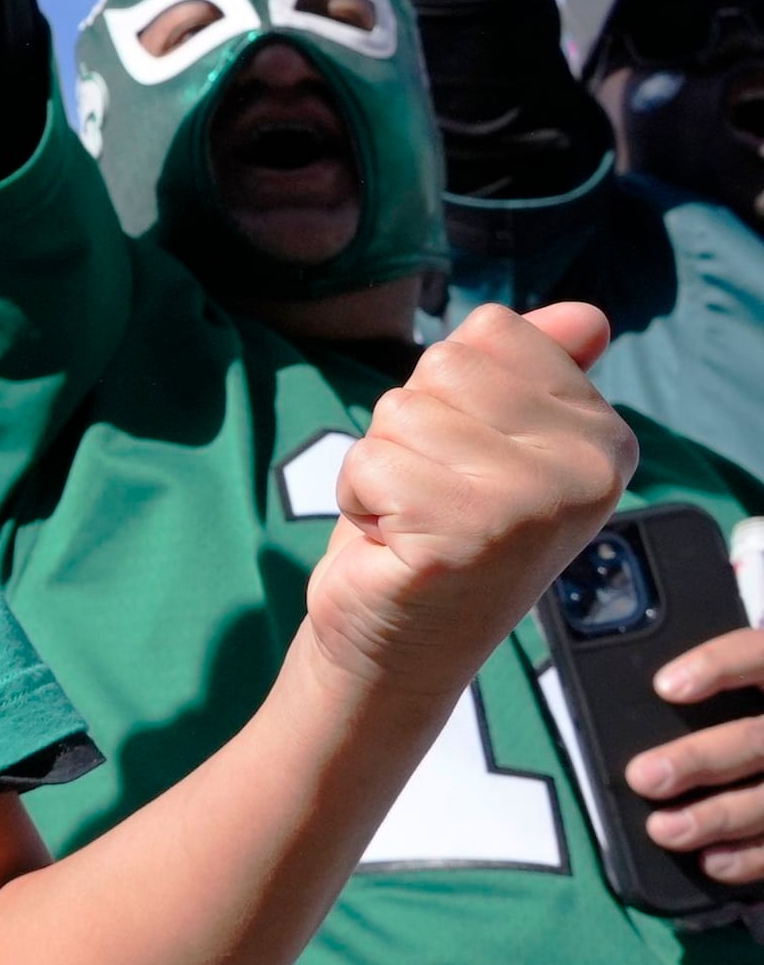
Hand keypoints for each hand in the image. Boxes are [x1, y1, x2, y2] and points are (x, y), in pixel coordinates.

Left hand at [302, 302, 633, 705]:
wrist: (398, 647)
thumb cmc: (436, 528)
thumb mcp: (488, 438)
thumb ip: (534, 371)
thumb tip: (586, 317)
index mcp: (604, 435)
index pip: (493, 330)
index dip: (449, 388)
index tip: (467, 457)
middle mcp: (588, 467)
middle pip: (445, 363)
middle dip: (412, 424)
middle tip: (434, 493)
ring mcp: (535, 502)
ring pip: (401, 409)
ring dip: (384, 463)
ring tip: (416, 518)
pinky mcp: (467, 533)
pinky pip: (368, 461)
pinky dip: (359, 499)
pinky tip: (396, 544)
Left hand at [624, 621, 763, 890]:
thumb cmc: (750, 707)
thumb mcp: (745, 683)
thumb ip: (717, 685)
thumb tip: (647, 698)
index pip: (759, 654)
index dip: (717, 666)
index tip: (664, 687)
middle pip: (758, 737)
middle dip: (699, 759)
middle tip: (643, 777)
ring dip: (718, 817)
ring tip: (663, 829)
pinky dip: (753, 856)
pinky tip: (712, 862)